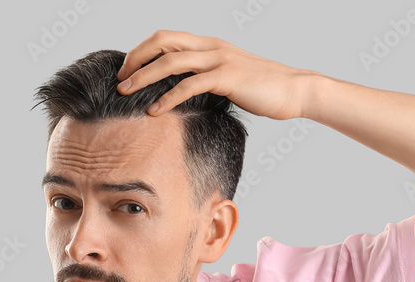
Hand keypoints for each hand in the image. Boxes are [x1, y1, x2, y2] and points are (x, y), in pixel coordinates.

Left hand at [116, 30, 315, 120]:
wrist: (294, 90)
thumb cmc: (263, 89)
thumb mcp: (229, 79)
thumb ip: (207, 79)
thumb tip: (183, 94)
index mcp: (209, 45)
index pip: (166, 38)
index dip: (142, 51)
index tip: (127, 71)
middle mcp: (211, 46)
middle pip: (162, 42)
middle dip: (136, 59)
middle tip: (119, 79)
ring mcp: (219, 59)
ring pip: (171, 61)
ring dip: (144, 76)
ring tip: (125, 92)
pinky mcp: (226, 76)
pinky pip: (189, 84)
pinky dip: (167, 97)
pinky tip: (154, 110)